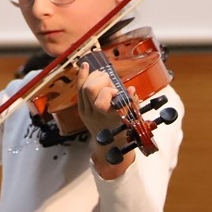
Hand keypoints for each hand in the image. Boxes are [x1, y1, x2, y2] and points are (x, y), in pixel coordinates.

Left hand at [76, 61, 138, 177]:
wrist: (110, 145)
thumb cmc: (124, 128)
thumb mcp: (133, 117)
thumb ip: (132, 103)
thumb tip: (131, 89)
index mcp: (108, 117)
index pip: (101, 101)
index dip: (109, 91)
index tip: (117, 92)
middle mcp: (94, 114)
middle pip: (90, 89)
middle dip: (101, 79)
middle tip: (110, 82)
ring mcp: (85, 112)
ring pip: (83, 87)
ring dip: (94, 77)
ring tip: (103, 77)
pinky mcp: (81, 109)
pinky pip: (79, 89)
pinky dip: (82, 76)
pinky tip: (85, 65)